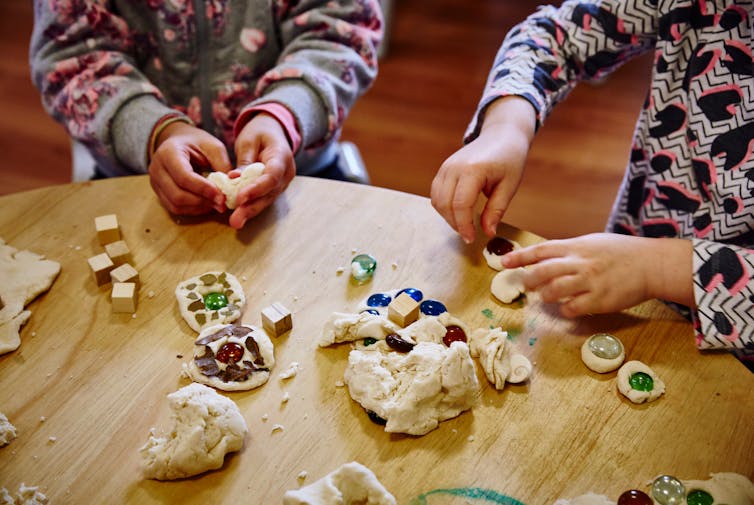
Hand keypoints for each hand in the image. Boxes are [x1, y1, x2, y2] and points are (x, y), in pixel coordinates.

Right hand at [148, 122, 229, 215]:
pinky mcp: (160, 193)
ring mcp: (155, 182)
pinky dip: (193, 209)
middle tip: (222, 202)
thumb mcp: (213, 146)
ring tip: (216, 203)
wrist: (179, 141)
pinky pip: (175, 208)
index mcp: (168, 153)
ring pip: (176, 204)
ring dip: (198, 207)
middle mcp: (157, 169)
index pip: (184, 177)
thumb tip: (232, 186)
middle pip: (177, 195)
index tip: (221, 196)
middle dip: (202, 201)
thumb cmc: (197, 143)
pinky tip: (206, 204)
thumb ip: (222, 165)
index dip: (203, 189)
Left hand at [230, 113, 295, 228]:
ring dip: (250, 211)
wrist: (273, 131)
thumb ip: (244, 160)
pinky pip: (263, 199)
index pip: (271, 176)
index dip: (257, 188)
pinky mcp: (274, 189)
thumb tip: (234, 179)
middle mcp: (286, 173)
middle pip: (270, 193)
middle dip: (252, 208)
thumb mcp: (249, 140)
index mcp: (282, 156)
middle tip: (235, 221)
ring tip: (235, 222)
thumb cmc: (260, 132)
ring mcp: (282, 183)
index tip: (240, 197)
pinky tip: (238, 216)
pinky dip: (250, 206)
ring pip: (267, 200)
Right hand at [430, 96, 535, 243]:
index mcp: (473, 170)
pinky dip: (444, 207)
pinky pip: (436, 193)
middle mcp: (454, 167)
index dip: (464, 225)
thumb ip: (496, 210)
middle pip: (445, 204)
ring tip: (465, 225)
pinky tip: (458, 213)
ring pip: (436, 200)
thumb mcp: (509, 186)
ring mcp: (446, 167)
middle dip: (455, 224)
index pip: (460, 204)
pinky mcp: (443, 169)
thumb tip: (488, 233)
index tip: (471, 238)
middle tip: (469, 235)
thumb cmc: (509, 159)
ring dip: (448, 217)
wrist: (501, 135)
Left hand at [501, 233, 694, 316]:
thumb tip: (544, 259)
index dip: (520, 257)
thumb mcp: (592, 242)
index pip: (541, 251)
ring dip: (545, 296)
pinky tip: (568, 307)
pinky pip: (572, 308)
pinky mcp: (599, 300)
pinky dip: (565, 310)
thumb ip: (569, 250)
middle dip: (528, 280)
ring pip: (553, 291)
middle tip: (524, 285)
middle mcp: (580, 263)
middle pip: (542, 272)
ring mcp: (589, 282)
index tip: (504, 263)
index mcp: (577, 246)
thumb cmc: (621, 252)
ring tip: (546, 296)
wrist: (652, 264)